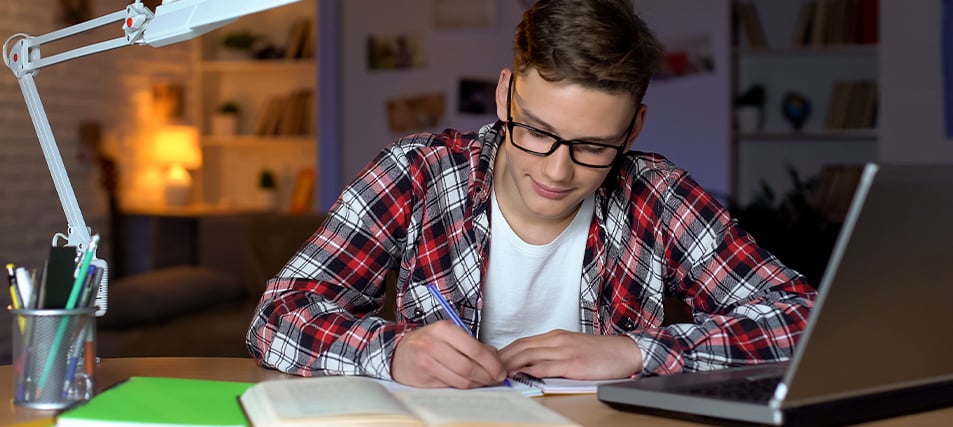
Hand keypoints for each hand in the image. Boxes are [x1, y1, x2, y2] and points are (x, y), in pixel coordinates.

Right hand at [392, 320, 506, 388]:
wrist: (402, 352)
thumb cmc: (431, 342)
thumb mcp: (450, 335)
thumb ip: (473, 345)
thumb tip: (496, 359)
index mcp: (443, 329)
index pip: (474, 350)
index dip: (492, 364)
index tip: (501, 371)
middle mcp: (433, 344)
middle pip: (468, 368)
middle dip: (487, 376)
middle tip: (496, 379)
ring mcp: (426, 362)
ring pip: (460, 380)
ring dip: (477, 384)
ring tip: (484, 382)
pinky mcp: (423, 379)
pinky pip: (450, 387)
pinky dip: (464, 388)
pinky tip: (470, 384)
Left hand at [499, 330, 642, 379]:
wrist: (626, 352)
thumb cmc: (602, 354)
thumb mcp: (573, 348)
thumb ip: (554, 354)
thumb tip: (533, 365)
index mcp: (556, 336)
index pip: (522, 342)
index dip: (505, 351)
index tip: (492, 361)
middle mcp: (556, 340)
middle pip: (520, 347)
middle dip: (501, 358)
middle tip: (487, 369)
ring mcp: (564, 351)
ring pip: (528, 355)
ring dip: (510, 365)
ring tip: (496, 374)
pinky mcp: (572, 364)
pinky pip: (546, 367)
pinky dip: (529, 371)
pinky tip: (520, 376)